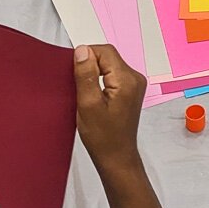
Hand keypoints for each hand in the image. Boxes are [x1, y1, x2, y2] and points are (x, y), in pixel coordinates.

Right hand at [73, 44, 147, 172]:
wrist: (116, 156)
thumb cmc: (103, 137)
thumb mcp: (88, 104)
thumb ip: (86, 75)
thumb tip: (82, 51)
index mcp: (127, 80)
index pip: (105, 51)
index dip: (86, 57)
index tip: (74, 72)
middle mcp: (134, 78)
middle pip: (107, 56)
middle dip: (89, 65)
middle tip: (77, 84)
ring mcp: (133, 84)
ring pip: (108, 65)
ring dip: (93, 73)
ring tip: (85, 92)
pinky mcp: (129, 90)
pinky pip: (111, 74)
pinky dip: (98, 80)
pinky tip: (91, 94)